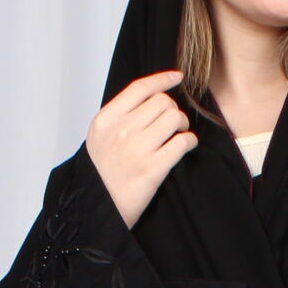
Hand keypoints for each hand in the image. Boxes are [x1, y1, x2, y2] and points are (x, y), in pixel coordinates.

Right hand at [85, 70, 197, 228]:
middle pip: (162, 102)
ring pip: (174, 118)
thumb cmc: (102, 174)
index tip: (177, 77)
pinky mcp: (152, 169)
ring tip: (177, 135)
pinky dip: (189, 142)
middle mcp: (120, 131)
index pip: (139, 88)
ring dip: (182, 125)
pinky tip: (185, 147)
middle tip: (172, 124)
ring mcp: (136, 149)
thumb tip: (152, 97)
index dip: (162, 79)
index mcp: (106, 120)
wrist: (97, 209)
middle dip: (172, 110)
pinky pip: (182, 142)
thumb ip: (120, 115)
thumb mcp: (100, 137)